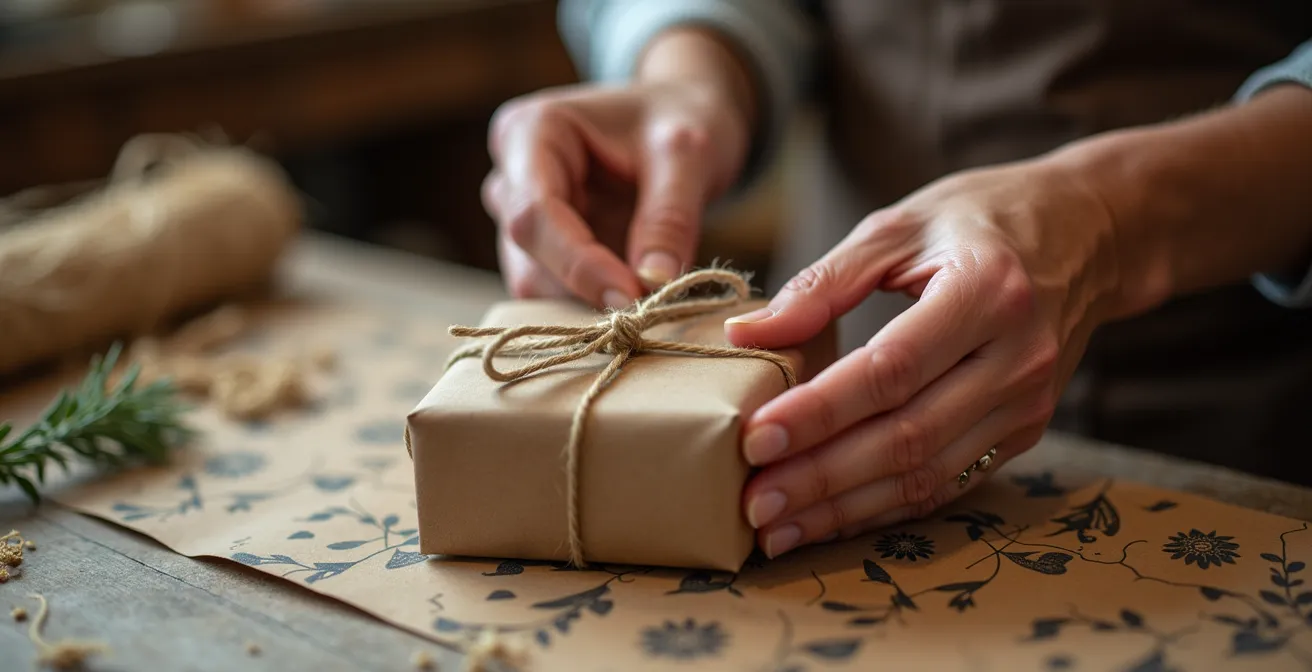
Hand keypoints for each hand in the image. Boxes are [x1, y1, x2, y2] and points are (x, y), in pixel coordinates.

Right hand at [481, 75, 751, 308]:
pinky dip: (594, 302)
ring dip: (589, 300)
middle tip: (652, 305)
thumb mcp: (688, 154)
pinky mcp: (541, 247)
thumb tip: (653, 283)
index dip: (577, 264)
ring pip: (535, 282)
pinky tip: (636, 292)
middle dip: (585, 287)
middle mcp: (511, 174)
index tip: (632, 297)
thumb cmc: (679, 117)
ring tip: (652, 292)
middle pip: (528, 254)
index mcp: (531, 131)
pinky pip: (555, 292)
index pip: (533, 213)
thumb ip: (670, 216)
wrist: (680, 114)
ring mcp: (521, 213)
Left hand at [725, 158, 1124, 557]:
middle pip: (906, 435)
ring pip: (925, 474)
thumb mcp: (899, 226)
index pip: (891, 370)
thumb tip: (747, 336)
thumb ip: (822, 283)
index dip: (820, 411)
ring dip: (845, 508)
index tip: (755, 437)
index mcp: (986, 292)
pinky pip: (945, 483)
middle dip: (822, 476)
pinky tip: (828, 521)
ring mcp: (1026, 405)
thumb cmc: (980, 220)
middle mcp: (1016, 359)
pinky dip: (882, 508)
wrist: (1088, 235)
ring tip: (776, 528)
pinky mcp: (1023, 433)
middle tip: (753, 502)